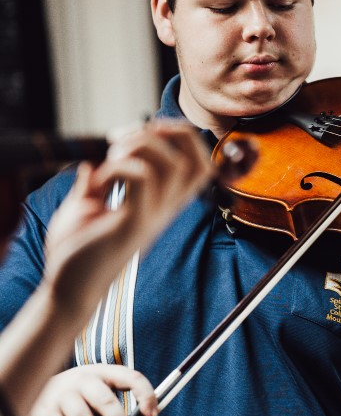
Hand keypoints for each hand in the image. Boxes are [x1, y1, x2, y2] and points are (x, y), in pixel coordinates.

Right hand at [25, 364, 157, 415]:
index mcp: (102, 373)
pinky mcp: (45, 415)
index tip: (153, 415)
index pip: (130, 377)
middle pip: (105, 401)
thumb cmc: (78, 396)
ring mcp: (61, 397)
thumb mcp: (97, 394)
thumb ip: (113, 410)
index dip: (145, 394)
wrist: (35, 389)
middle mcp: (82, 381)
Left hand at [41, 120, 211, 315]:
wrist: (66, 286)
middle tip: (131, 135)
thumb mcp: (85, 205)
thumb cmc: (76, 250)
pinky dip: (119, 167)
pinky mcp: (134, 223)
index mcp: (160, 203)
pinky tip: (99, 180)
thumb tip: (91, 159)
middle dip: (172, 133)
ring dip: (139, 146)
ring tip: (110, 156)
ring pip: (172, 164)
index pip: (198, 165)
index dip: (184, 137)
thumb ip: (94, 181)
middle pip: (198, 162)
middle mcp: (164, 209)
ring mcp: (152, 216)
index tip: (149, 129)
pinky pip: (143, 179)